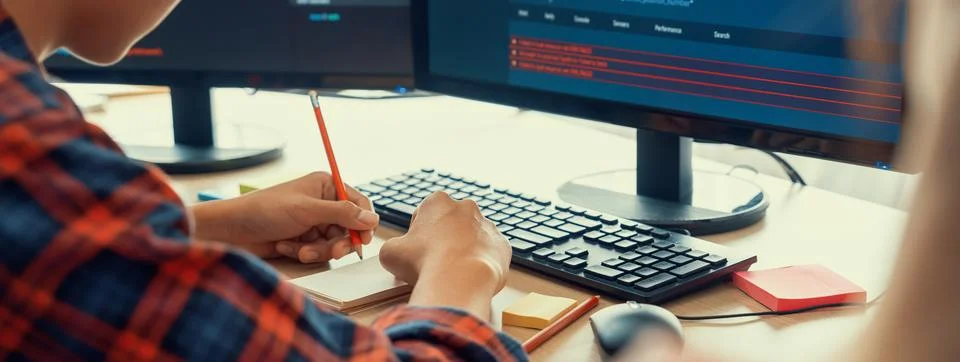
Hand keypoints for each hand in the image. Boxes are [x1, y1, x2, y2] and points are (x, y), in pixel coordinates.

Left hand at [192, 172, 378, 262]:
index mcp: (326, 185)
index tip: (364, 239)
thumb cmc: (266, 211)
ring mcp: (312, 222)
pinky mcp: (303, 239)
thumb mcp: (308, 211)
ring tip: (302, 251)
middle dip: (339, 241)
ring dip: (319, 250)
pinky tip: (286, 247)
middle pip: (349, 227)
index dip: (364, 222)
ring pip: (334, 242)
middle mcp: (322, 202)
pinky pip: (318, 250)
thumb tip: (374, 219)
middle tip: (334, 252)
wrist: (232, 230)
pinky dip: (304, 252)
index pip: (358, 203)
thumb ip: (343, 214)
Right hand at [379, 192, 510, 317]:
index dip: (418, 234)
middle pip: (451, 223)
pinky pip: (490, 253)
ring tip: (454, 271)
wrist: (459, 281)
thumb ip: (393, 246)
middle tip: (435, 261)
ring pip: (472, 237)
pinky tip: (471, 275)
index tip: (417, 250)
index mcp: (437, 201)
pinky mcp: (503, 244)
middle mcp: (466, 207)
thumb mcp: (390, 253)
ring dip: (464, 249)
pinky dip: (482, 262)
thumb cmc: (423, 263)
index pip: (424, 214)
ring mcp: (487, 225)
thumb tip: (397, 252)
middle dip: (444, 238)